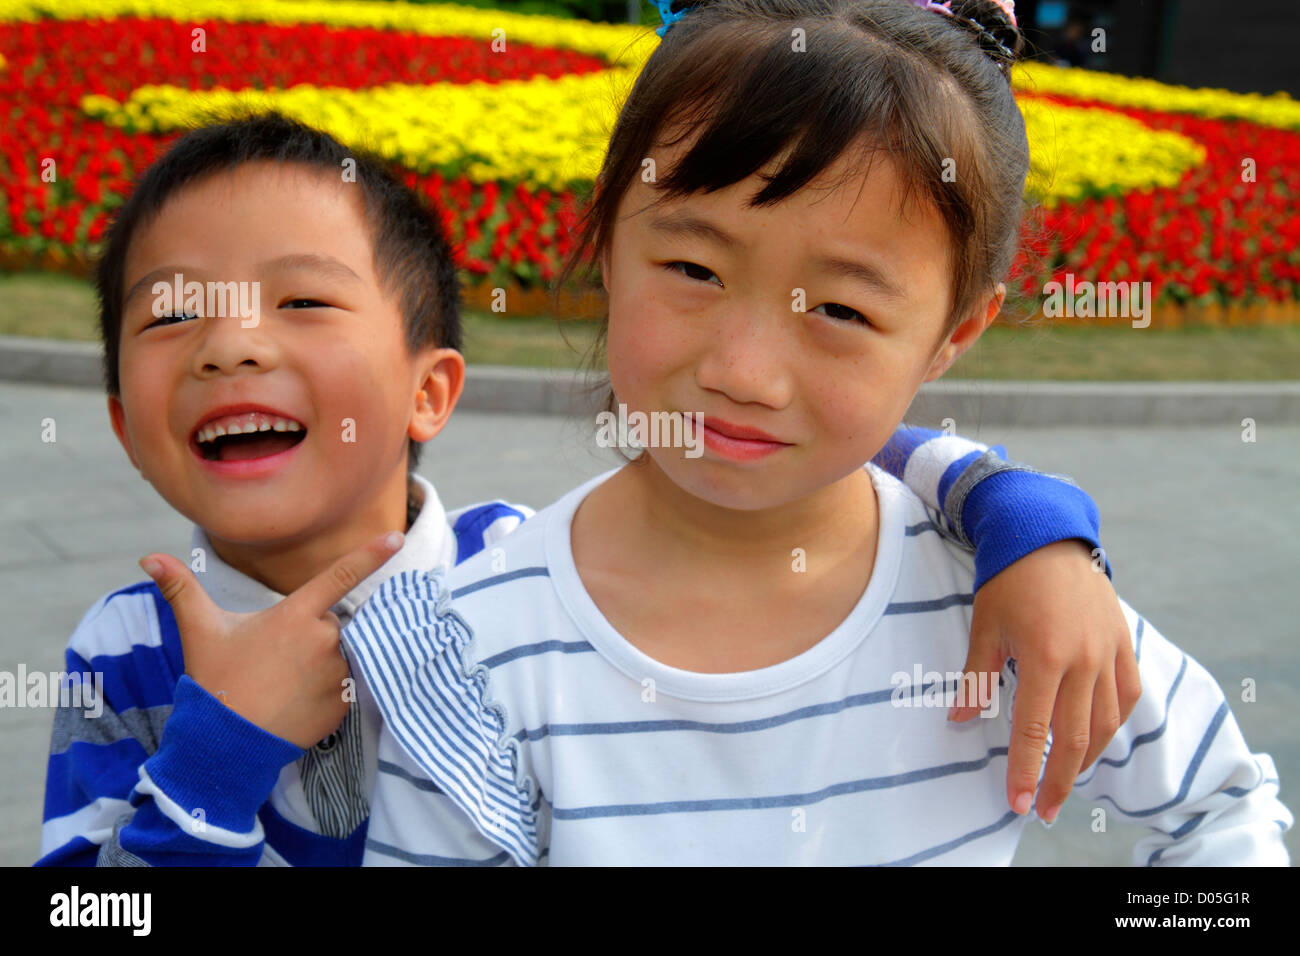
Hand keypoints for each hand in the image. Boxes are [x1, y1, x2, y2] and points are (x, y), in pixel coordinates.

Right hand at [137, 531, 403, 748]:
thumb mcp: (201, 631)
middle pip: (335, 620)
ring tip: (289, 682)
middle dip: (314, 632)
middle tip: (278, 660)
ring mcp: (339, 671)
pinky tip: (302, 699)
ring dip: (325, 659)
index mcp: (295, 615)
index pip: (341, 575)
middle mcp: (324, 639)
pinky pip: (349, 681)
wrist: (228, 744)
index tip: (397, 537)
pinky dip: (332, 686)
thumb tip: (148, 558)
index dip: (371, 553)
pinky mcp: (347, 700)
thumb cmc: (216, 681)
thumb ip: (181, 589)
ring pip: (344, 651)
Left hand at [951, 539, 1140, 822]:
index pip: (1035, 731)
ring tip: (1066, 780)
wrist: (1045, 534)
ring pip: (1106, 722)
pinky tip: (1097, 738)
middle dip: (1058, 780)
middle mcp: (1084, 660)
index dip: (1026, 771)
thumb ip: (976, 678)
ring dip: (1088, 757)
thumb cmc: (1007, 579)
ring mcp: (1108, 652)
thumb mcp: (985, 627)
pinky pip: (1126, 695)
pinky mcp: (1123, 643)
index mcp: (1044, 657)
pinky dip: (1114, 722)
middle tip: (1044, 809)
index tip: (1019, 803)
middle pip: (1076, 738)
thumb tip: (959, 719)